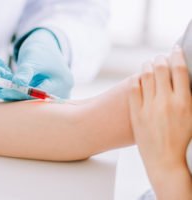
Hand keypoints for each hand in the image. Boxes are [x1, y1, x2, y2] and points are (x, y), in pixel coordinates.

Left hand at [0, 29, 73, 100]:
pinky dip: (15, 87)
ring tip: (0, 75)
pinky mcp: (43, 95)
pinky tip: (4, 77)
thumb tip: (17, 83)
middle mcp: (61, 91)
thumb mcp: (32, 58)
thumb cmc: (41, 49)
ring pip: (27, 97)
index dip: (18, 94)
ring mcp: (53, 94)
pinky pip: (26, 94)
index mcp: (62, 83)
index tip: (1, 92)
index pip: (38, 94)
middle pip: (33, 98)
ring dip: (12, 88)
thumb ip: (25, 71)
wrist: (46, 46)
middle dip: (13, 91)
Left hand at [129, 47, 191, 198]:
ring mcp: (149, 107)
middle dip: (160, 58)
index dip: (177, 55)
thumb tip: (180, 77)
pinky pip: (133, 89)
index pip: (179, 69)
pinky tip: (138, 78)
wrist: (165, 161)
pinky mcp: (136, 113)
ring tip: (148, 65)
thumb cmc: (182, 141)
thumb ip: (185, 96)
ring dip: (146, 66)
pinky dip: (136, 80)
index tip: (175, 49)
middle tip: (159, 58)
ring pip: (145, 76)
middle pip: (160, 68)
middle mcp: (166, 102)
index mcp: (184, 102)